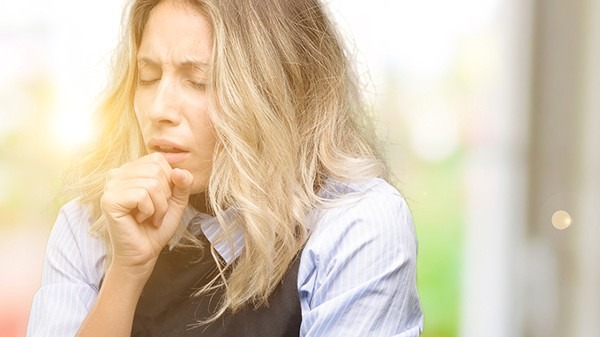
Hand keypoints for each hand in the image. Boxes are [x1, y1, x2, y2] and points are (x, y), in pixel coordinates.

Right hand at [100, 153, 192, 277]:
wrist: (144, 253)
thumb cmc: (157, 227)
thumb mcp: (177, 201)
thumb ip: (183, 183)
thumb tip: (180, 171)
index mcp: (131, 169)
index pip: (159, 159)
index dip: (169, 182)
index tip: (160, 200)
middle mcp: (117, 173)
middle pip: (156, 170)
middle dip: (165, 195)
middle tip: (155, 211)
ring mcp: (110, 185)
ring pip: (151, 183)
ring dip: (158, 206)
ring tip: (149, 217)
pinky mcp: (109, 200)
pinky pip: (142, 195)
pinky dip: (149, 211)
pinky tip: (140, 220)